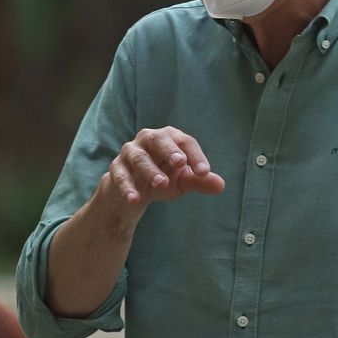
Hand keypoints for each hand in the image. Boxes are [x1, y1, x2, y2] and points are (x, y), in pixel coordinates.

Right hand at [101, 126, 224, 219]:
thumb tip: (220, 185)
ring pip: (139, 157)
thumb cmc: (163, 177)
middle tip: (180, 163)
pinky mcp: (116, 169)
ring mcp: (130, 153)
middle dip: (169, 150)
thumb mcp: (183, 181)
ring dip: (150, 170)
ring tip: (162, 184)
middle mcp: (148, 140)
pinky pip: (121, 176)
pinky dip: (127, 187)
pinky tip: (135, 200)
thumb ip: (200, 181)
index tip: (204, 172)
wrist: (133, 190)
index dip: (195, 156)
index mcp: (169, 138)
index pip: (184, 141)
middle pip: (158, 139)